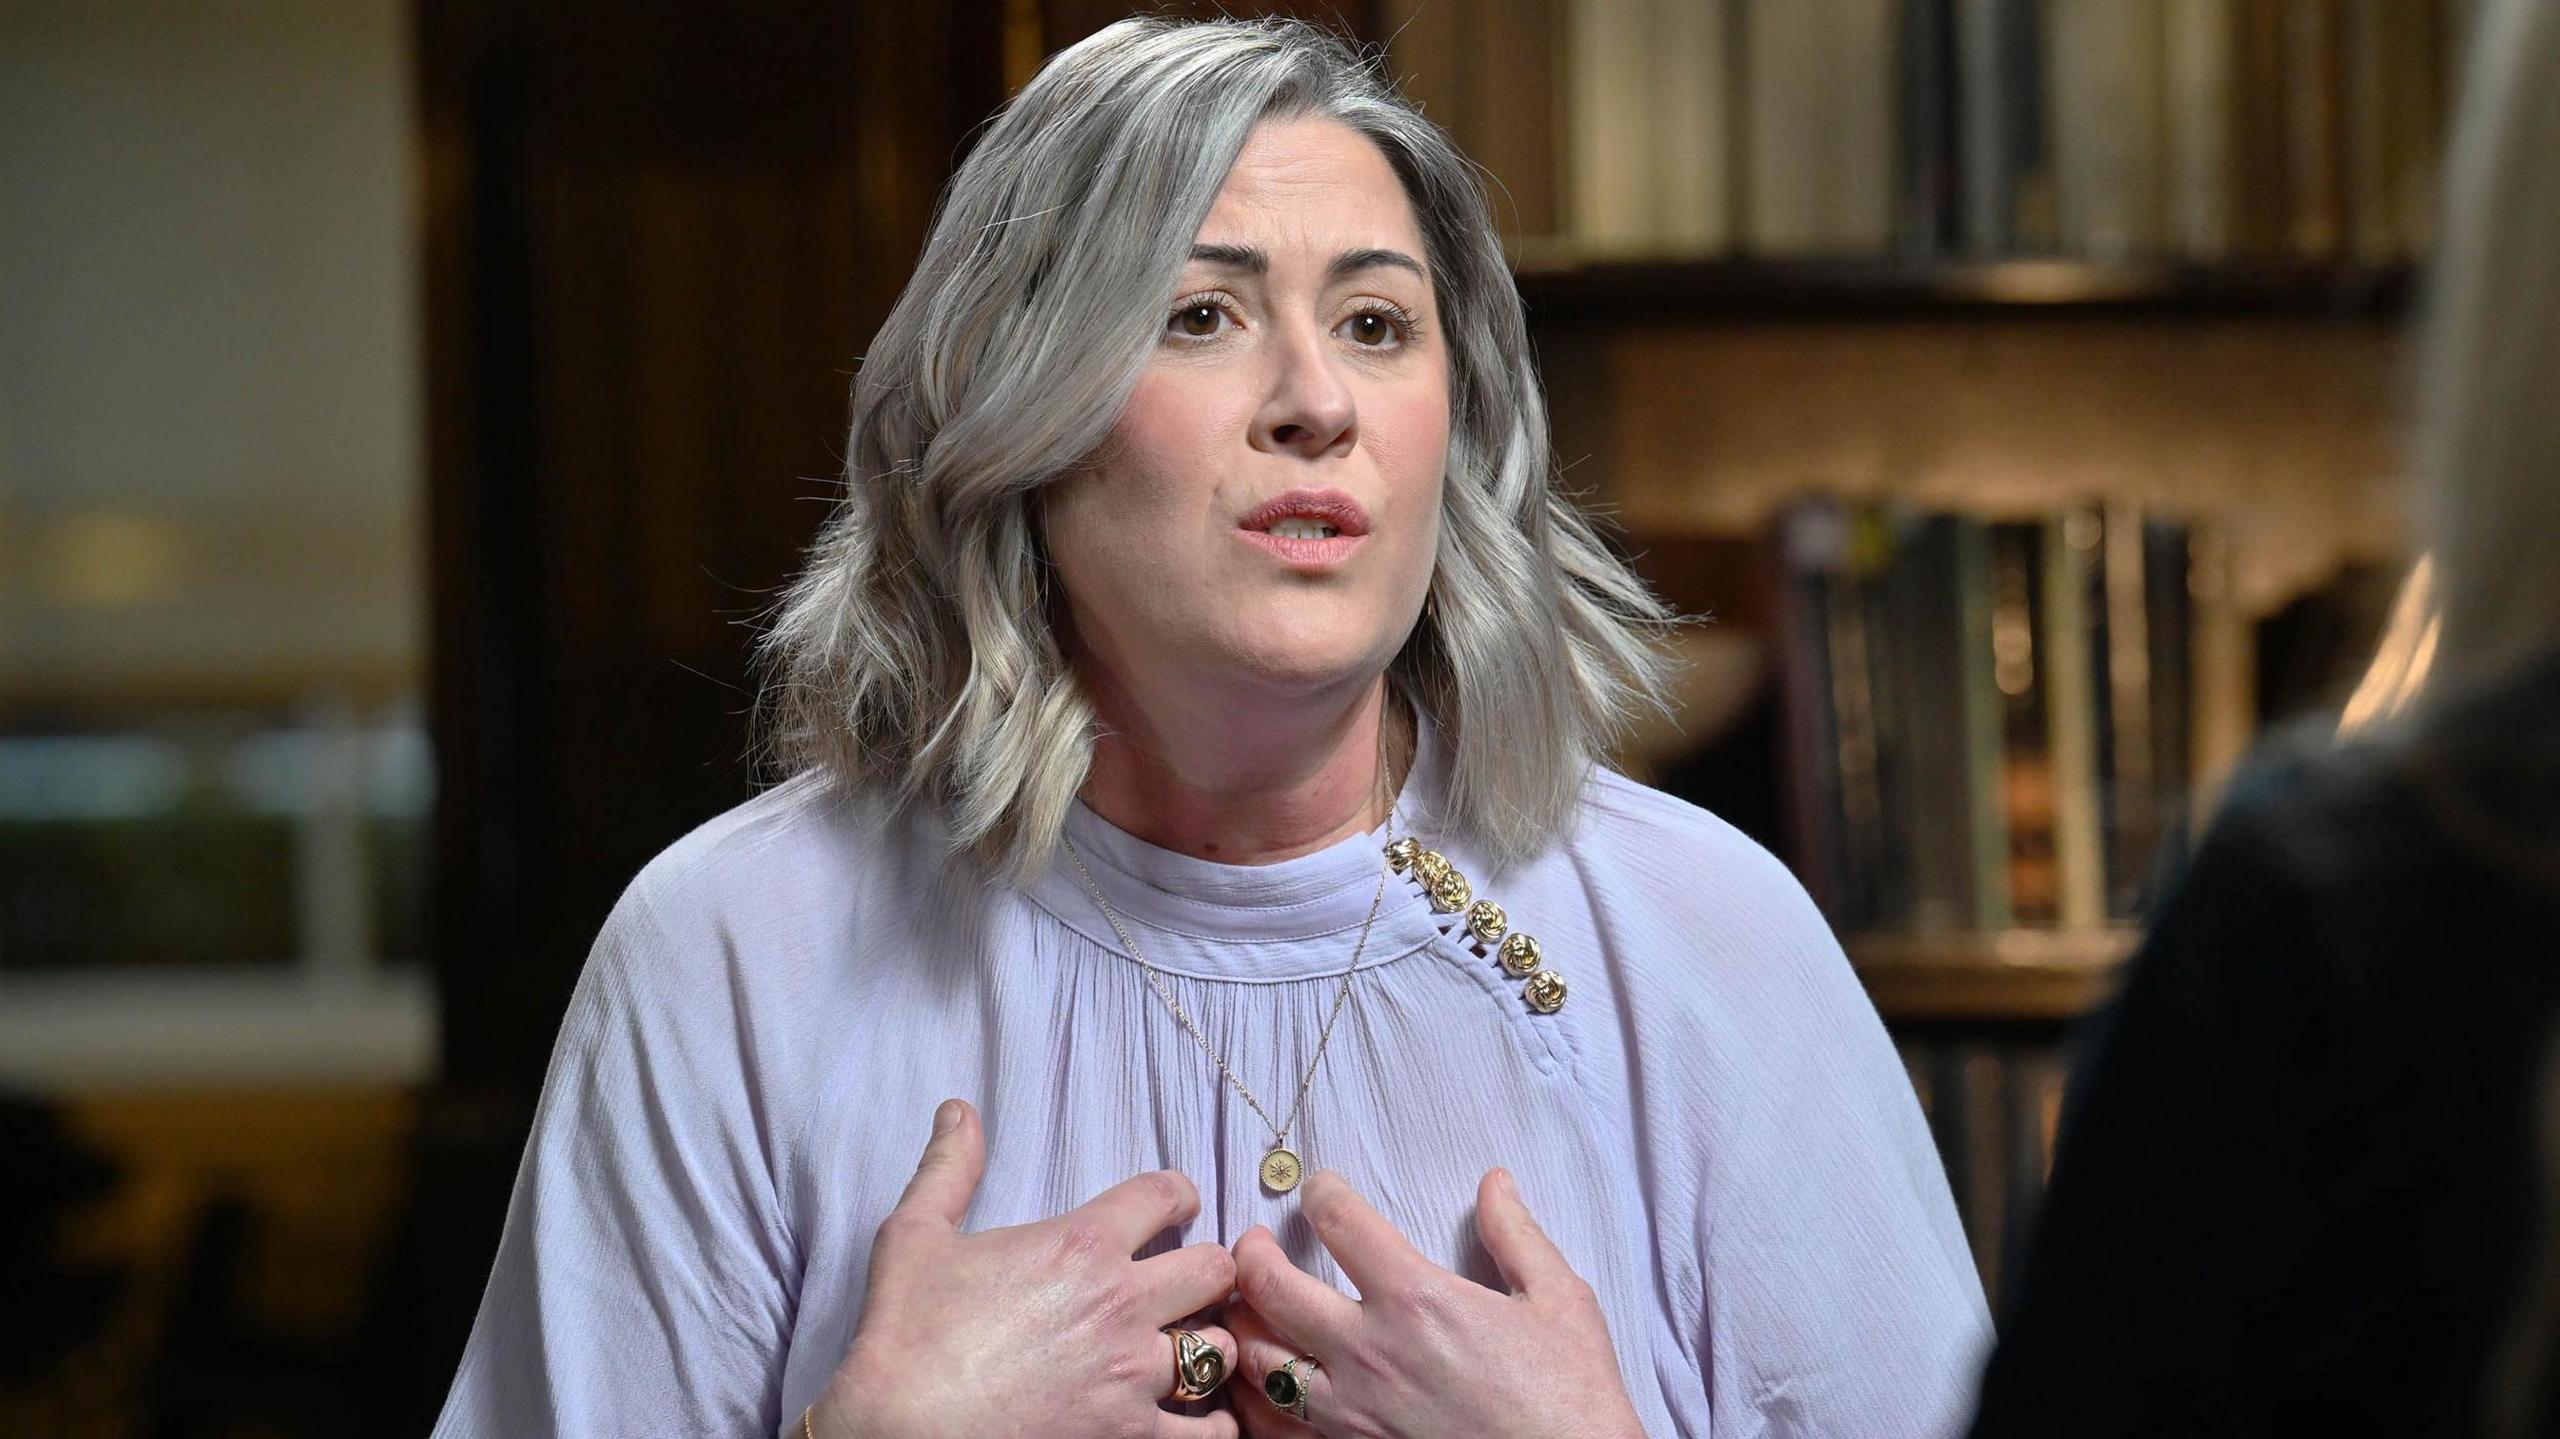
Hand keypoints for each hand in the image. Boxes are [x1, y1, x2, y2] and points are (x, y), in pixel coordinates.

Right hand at [810, 1100, 1241, 1438]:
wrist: (898, 1431)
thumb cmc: (905, 1337)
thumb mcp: (914, 1235)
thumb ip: (949, 1167)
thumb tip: (958, 1109)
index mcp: (1081, 1245)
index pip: (1166, 1193)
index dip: (1178, 1193)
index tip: (1175, 1205)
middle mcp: (1121, 1304)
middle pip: (1215, 1269)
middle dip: (1208, 1271)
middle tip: (1187, 1283)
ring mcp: (1132, 1376)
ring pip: (1219, 1350)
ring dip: (1208, 1348)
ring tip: (1190, 1353)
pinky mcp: (1130, 1437)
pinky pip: (1209, 1433)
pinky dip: (1212, 1426)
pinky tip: (1197, 1418)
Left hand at [1223, 1167, 1643, 1438]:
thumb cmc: (1572, 1396)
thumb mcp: (1558, 1298)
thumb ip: (1515, 1233)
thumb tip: (1495, 1182)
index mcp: (1418, 1299)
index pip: (1339, 1222)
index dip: (1321, 1191)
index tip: (1320, 1187)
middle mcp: (1371, 1352)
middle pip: (1269, 1287)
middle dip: (1250, 1253)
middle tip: (1253, 1242)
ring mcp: (1353, 1411)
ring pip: (1259, 1361)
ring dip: (1245, 1325)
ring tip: (1248, 1307)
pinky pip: (1278, 1424)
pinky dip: (1257, 1398)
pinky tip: (1264, 1382)